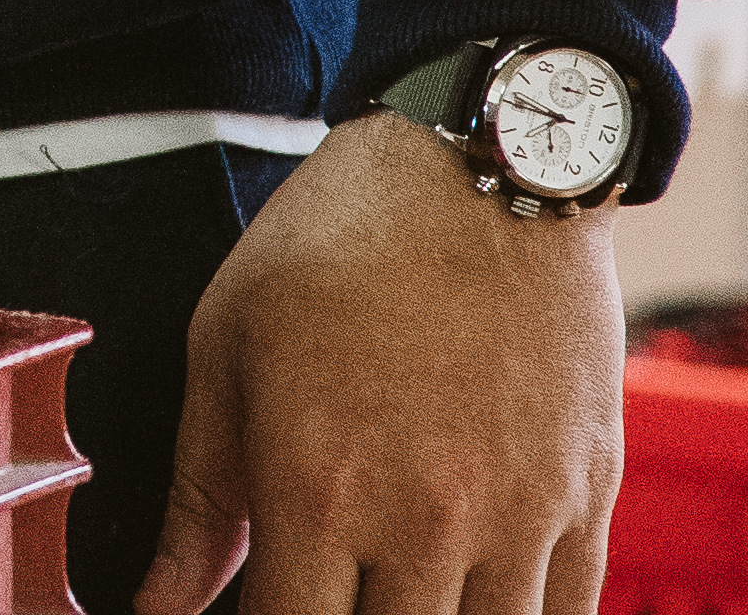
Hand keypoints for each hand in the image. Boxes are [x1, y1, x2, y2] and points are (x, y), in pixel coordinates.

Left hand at [137, 113, 619, 614]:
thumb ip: (198, 497)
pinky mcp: (588, 503)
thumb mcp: (226, 350)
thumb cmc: (341, 244)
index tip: (249, 614)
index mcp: (317, 486)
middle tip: (323, 586)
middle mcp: (425, 520)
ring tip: (389, 589)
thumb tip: (158, 600)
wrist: (481, 176)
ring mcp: (520, 519)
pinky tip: (466, 595)